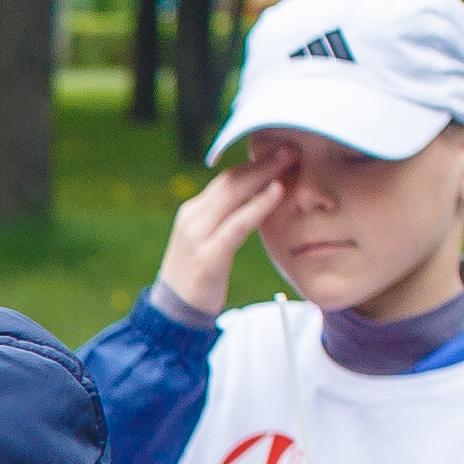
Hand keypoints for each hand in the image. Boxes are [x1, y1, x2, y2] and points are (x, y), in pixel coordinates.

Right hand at [156, 158, 288, 318]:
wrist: (173, 314)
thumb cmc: (198, 279)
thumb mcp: (209, 242)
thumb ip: (227, 220)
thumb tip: (258, 201)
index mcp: (193, 212)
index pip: (226, 179)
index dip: (254, 163)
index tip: (281, 152)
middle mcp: (192, 218)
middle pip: (230, 180)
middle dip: (262, 162)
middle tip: (291, 148)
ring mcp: (197, 236)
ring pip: (233, 194)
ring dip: (264, 174)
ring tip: (289, 161)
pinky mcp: (208, 257)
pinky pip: (237, 224)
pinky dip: (258, 205)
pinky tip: (277, 192)